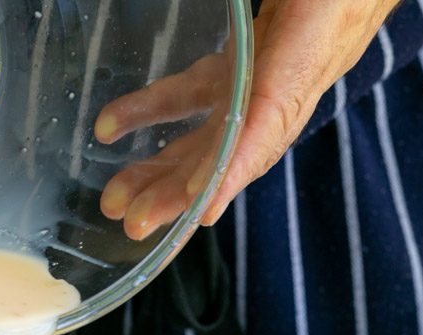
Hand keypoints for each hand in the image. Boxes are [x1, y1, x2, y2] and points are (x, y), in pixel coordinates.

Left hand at [95, 0, 400, 238]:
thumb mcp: (310, 24)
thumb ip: (273, 86)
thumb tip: (233, 135)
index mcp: (298, 77)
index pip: (260, 138)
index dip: (229, 175)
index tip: (200, 213)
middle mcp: (277, 92)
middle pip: (222, 157)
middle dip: (176, 194)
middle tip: (133, 223)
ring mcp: (257, 79)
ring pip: (202, 137)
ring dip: (157, 170)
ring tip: (114, 199)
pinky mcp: (241, 61)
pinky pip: (192, 94)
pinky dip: (153, 113)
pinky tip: (113, 126)